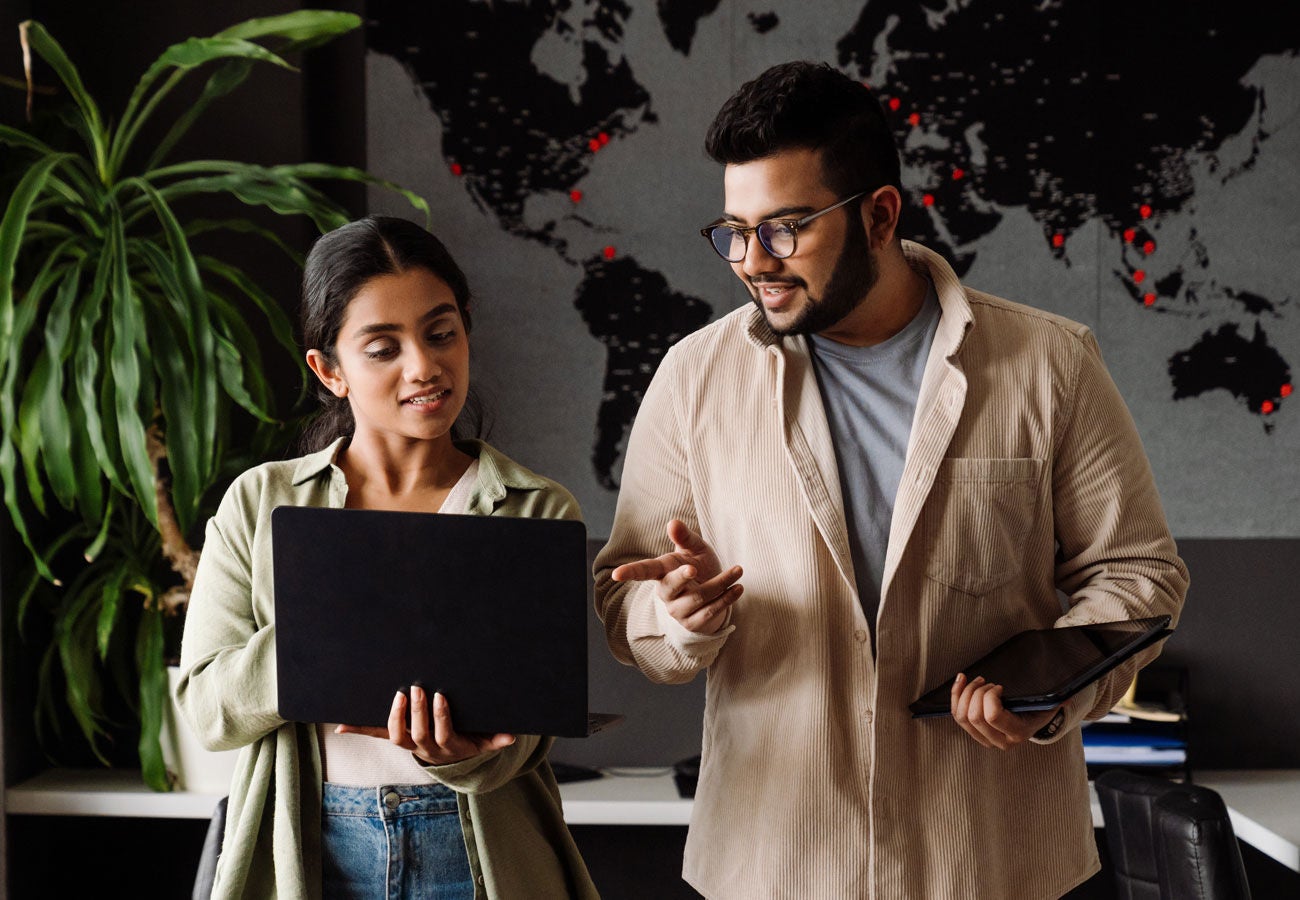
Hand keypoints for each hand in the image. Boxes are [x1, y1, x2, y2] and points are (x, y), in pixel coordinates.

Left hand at [335, 685, 514, 764]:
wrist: (451, 759)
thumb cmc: (469, 740)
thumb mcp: (484, 742)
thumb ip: (495, 739)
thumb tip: (511, 736)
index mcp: (448, 746)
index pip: (443, 733)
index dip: (440, 718)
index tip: (440, 697)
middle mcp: (425, 748)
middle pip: (417, 734)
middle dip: (416, 712)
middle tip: (417, 689)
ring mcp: (408, 743)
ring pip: (396, 736)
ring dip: (394, 717)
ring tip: (398, 695)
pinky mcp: (396, 737)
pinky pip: (375, 734)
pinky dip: (358, 730)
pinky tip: (340, 725)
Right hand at [610, 519, 742, 634]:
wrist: (714, 593)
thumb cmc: (699, 566)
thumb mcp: (694, 549)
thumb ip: (684, 537)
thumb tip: (673, 522)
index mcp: (662, 572)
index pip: (643, 571)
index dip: (629, 572)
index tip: (617, 575)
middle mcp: (666, 593)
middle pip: (671, 586)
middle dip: (681, 577)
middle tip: (693, 568)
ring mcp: (678, 611)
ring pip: (699, 597)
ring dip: (721, 582)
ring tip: (738, 570)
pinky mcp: (693, 623)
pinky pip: (710, 611)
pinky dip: (727, 598)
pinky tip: (738, 588)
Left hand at [949, 673, 1061, 749]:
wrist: (1031, 723)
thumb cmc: (1038, 710)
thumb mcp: (1046, 705)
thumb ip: (1054, 700)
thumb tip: (1067, 695)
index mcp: (1017, 733)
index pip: (992, 716)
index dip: (990, 696)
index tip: (1000, 687)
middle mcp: (999, 740)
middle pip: (974, 716)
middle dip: (977, 693)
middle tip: (989, 683)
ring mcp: (984, 739)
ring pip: (962, 716)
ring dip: (966, 693)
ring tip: (979, 681)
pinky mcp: (973, 732)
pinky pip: (956, 715)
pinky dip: (955, 695)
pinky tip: (961, 680)